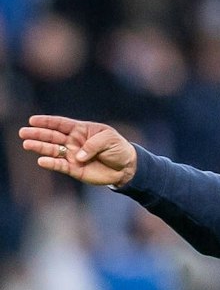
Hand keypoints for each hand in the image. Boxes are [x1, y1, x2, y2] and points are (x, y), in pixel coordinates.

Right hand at [18, 115, 137, 187]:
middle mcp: (73, 142)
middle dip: (38, 134)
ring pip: (52, 150)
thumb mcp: (109, 139)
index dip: (46, 121)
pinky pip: (60, 165)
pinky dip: (51, 163)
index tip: (33, 120)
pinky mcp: (75, 169)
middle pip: (52, 136)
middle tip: (23, 132)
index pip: (60, 124)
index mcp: (80, 130)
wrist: (127, 167)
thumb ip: (93, 144)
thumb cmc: (118, 148)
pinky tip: (41, 161)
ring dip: (40, 147)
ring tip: (27, 144)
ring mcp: (72, 155)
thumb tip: (78, 155)